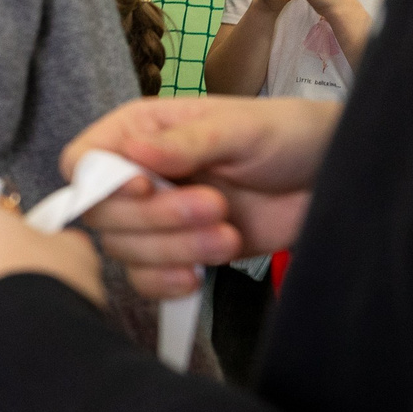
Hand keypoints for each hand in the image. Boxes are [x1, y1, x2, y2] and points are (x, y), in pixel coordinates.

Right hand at [61, 96, 339, 297]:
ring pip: (125, 250)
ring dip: (174, 250)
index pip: (82, 160)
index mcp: (139, 131)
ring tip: (228, 234)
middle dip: (157, 219)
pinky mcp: (177, 252)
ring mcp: (155, 217)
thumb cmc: (287, 135)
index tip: (144, 187)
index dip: (100, 181)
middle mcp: (137, 174)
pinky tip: (198, 274)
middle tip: (217, 206)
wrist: (330, 180)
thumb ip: (185, 142)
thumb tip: (133, 151)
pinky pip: (144, 280)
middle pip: (102, 213)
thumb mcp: (241, 129)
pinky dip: (166, 283)